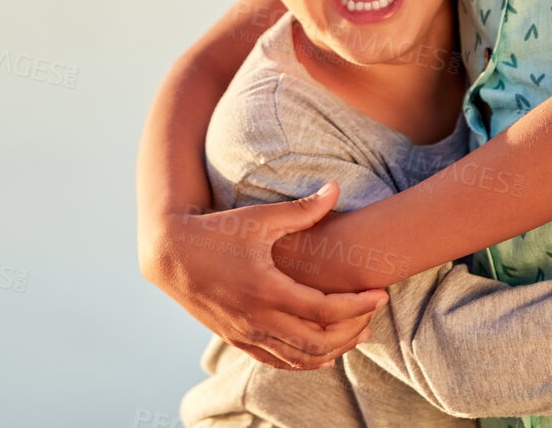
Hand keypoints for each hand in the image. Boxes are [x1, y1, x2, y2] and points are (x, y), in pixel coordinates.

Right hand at [145, 183, 389, 369]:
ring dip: (332, 350)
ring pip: (299, 358)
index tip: (380, 295)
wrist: (171, 254)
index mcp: (266, 289)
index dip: (358, 305)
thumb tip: (336, 189)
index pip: (324, 309)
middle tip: (373, 315)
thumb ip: (302, 210)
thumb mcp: (260, 218)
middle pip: (318, 341)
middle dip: (352, 331)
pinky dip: (304, 362)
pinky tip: (322, 354)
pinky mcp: (236, 339)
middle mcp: (257, 319)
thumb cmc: (217, 231)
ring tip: (357, 334)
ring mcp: (245, 333)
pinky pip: (276, 361)